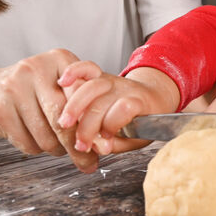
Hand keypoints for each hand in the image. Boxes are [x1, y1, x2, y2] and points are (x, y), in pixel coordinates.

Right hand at [0, 48, 98, 171]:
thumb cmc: (34, 92)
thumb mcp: (60, 86)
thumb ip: (84, 106)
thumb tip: (103, 147)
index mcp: (59, 58)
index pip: (84, 96)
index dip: (92, 123)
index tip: (100, 144)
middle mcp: (35, 68)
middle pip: (64, 119)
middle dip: (77, 146)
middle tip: (88, 163)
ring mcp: (14, 88)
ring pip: (47, 137)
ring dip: (55, 149)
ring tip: (54, 143)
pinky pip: (27, 143)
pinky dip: (35, 148)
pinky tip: (33, 138)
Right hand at [57, 63, 176, 158]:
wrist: (153, 97)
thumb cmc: (145, 119)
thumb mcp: (139, 136)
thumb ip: (119, 143)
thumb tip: (99, 148)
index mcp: (140, 102)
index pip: (125, 108)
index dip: (112, 125)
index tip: (106, 141)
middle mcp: (124, 89)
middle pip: (101, 102)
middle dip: (87, 126)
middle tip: (81, 144)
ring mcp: (110, 80)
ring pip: (89, 87)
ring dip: (73, 107)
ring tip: (64, 125)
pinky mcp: (98, 75)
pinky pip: (85, 67)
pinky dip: (74, 71)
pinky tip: (62, 82)